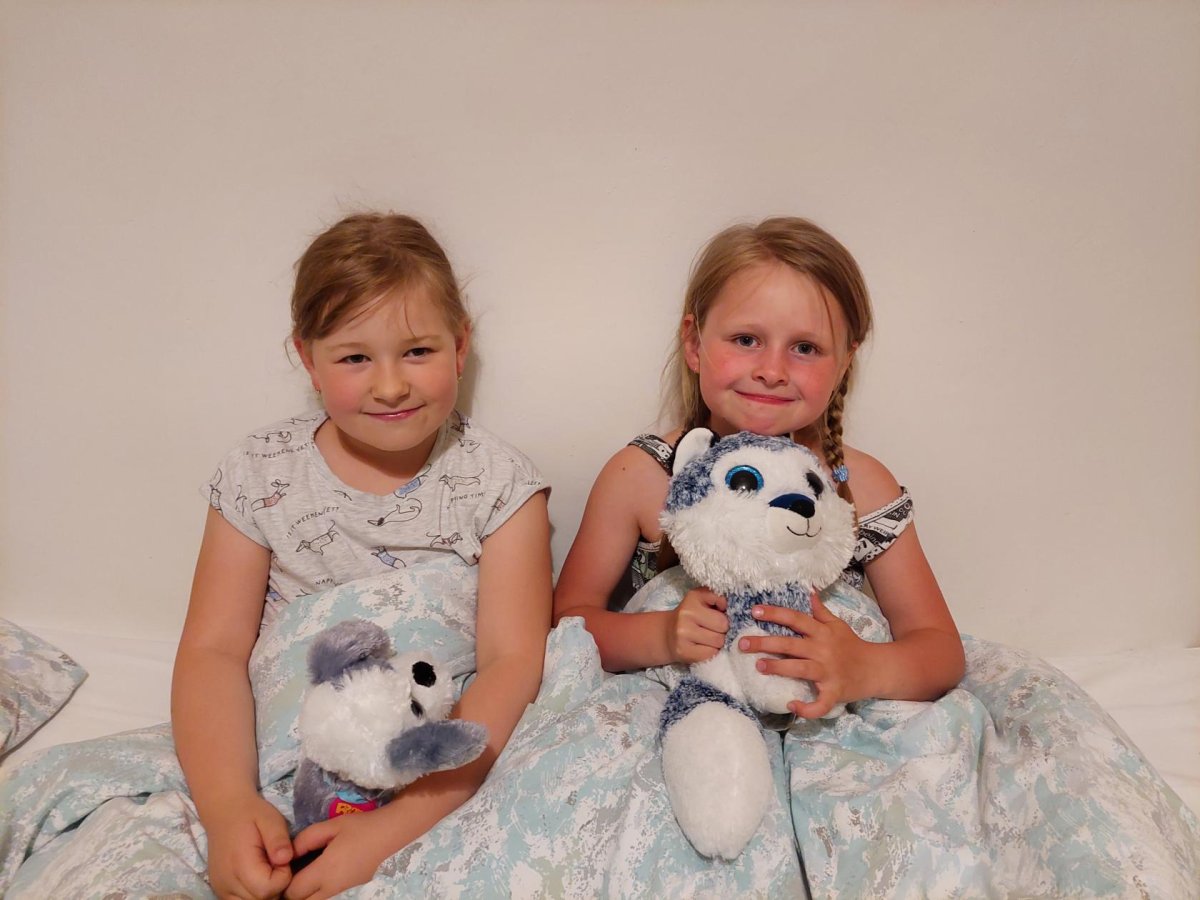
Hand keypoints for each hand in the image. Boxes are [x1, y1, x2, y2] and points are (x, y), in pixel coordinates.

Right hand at [205, 794, 293, 898]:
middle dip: (275, 887)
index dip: (283, 877)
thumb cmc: (251, 814)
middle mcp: (226, 883)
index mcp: (239, 864)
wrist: (224, 812)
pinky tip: (258, 876)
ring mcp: (221, 890)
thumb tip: (286, 859)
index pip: (267, 890)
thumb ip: (279, 840)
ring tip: (267, 869)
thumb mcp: (271, 819)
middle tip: (276, 863)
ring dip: (264, 893)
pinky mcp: (220, 891)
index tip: (282, 858)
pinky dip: (253, 895)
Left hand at [285, 809, 401, 898]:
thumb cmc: (359, 826)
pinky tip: (324, 869)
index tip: (285, 867)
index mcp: (325, 871)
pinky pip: (329, 894)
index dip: (285, 883)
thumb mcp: (330, 826)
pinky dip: (321, 888)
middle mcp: (333, 886)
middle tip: (294, 871)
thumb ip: (305, 840)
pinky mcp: (353, 886)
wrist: (390, 832)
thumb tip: (288, 853)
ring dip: (308, 891)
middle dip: (295, 891)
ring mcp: (345, 889)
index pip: (294, 892)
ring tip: (308, 870)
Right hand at [667, 587, 728, 663]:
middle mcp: (686, 614)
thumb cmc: (691, 616)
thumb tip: (728, 607)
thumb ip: (716, 597)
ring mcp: (683, 634)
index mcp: (693, 598)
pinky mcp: (684, 651)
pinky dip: (711, 652)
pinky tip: (703, 647)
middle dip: (723, 629)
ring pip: (718, 641)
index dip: (724, 611)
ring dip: (718, 642)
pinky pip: (711, 653)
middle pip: (723, 625)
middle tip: (715, 630)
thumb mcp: (701, 600)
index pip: (722, 603)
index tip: (719, 613)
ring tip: (709, 639)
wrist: (667, 635)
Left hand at [739, 593, 869, 717]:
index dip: (775, 614)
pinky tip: (791, 706)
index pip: (795, 619)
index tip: (754, 612)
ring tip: (759, 666)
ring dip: (779, 668)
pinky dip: (807, 708)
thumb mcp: (838, 625)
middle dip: (765, 643)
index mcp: (822, 633)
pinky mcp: (834, 692)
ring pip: (800, 669)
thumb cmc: (853, 646)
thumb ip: (820, 611)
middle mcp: (823, 650)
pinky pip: (820, 703)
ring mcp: (828, 672)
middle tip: (742, 643)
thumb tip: (808, 590)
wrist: (878, 669)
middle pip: (790, 644)